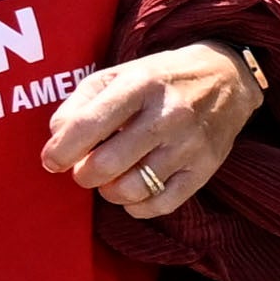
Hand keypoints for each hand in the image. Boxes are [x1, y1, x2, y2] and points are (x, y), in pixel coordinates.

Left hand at [42, 41, 260, 218]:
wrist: (228, 78)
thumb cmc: (160, 78)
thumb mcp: (119, 75)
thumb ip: (81, 103)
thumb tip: (56, 139)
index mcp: (140, 84)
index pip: (89, 125)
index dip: (61, 150)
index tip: (51, 161)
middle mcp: (168, 115)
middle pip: (106, 165)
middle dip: (83, 174)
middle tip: (84, 169)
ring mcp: (189, 145)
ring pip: (131, 190)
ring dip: (109, 191)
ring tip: (110, 178)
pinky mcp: (205, 169)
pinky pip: (159, 205)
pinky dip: (136, 206)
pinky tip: (134, 190)